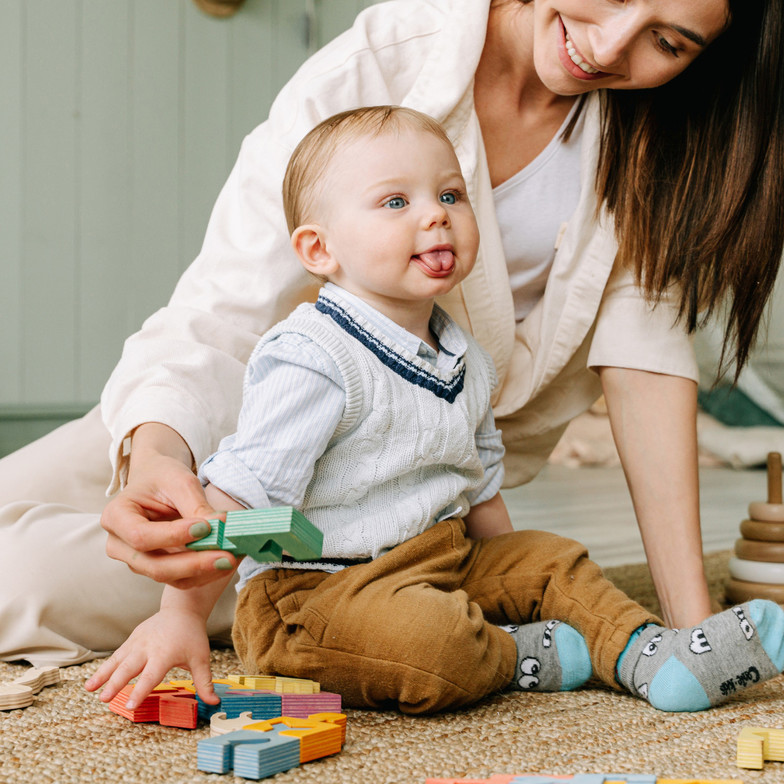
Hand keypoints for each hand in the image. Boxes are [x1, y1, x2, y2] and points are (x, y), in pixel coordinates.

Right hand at [84, 608, 219, 708]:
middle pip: (129, 668)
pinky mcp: (132, 639)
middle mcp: (148, 647)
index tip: (130, 705)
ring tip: (89, 689)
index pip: (151, 675)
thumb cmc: (192, 636)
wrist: (182, 610)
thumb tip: (215, 702)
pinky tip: (94, 679)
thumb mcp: (201, 658)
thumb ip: (205, 682)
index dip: (141, 691)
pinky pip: (117, 654)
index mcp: (165, 653)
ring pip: (118, 660)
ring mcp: (138, 642)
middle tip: (104, 699)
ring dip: (103, 675)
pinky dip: (105, 667)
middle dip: (116, 683)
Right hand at [101, 423, 238, 588]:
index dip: (173, 536)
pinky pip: (180, 580)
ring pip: (170, 577)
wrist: (157, 481)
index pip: (141, 536)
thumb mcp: (179, 481)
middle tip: (227, 556)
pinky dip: (205, 574)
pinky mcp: (157, 568)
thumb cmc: (163, 476)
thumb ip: (196, 506)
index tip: (205, 528)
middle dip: (193, 563)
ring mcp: (137, 561)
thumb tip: (221, 527)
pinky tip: (226, 563)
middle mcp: (120, 545)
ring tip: (232, 559)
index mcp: (116, 517)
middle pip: (154, 566)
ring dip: (203, 572)